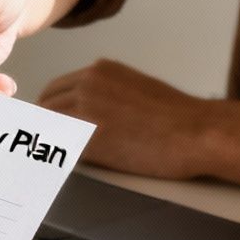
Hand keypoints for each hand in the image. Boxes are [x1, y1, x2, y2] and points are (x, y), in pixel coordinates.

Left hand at [39, 59, 211, 178]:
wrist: (196, 132)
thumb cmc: (176, 116)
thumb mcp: (135, 87)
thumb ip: (104, 92)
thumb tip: (84, 111)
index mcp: (100, 70)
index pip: (54, 89)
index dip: (49, 111)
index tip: (48, 126)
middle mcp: (88, 84)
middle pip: (44, 107)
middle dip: (43, 128)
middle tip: (44, 147)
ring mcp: (87, 110)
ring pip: (48, 128)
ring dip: (49, 144)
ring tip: (54, 160)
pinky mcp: (91, 138)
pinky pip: (61, 149)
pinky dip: (59, 159)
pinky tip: (65, 168)